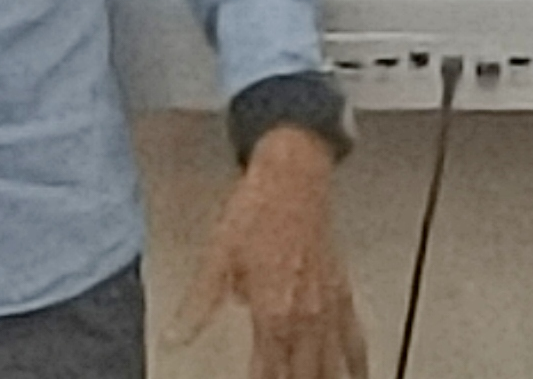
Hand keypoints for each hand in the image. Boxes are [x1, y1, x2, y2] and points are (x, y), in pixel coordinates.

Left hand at [167, 127, 367, 378]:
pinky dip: (357, 360)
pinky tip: (357, 370)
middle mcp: (305, 313)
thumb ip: (198, 304)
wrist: (294, 174)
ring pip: (334, 363)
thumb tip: (174, 336)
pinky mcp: (341, 289)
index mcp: (273, 310)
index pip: (268, 373)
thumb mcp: (217, 256)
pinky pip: (354, 335)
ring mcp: (328, 304)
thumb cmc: (258, 207)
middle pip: (304, 375)